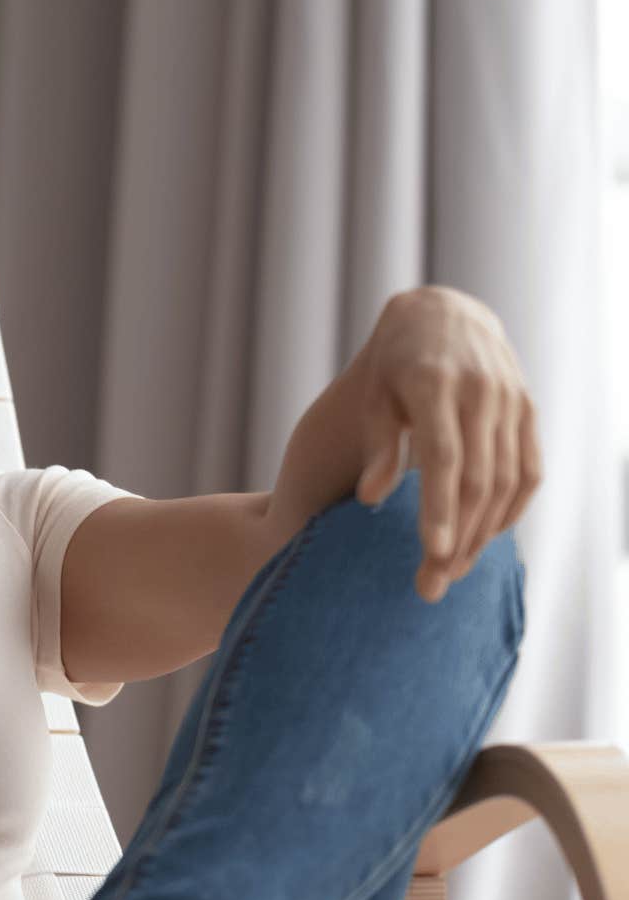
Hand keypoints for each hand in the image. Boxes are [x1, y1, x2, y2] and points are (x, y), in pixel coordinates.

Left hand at [351, 286, 541, 602]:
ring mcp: (511, 401)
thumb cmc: (393, 365)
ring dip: (483, 531)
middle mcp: (481, 392)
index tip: (430, 554)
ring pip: (507, 481)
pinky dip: (512, 507)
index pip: (442, 458)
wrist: (444, 315)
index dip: (438, 509)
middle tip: (433, 584)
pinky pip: (529, 468)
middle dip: (457, 537)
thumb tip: (371, 501)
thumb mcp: (373, 397)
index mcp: (434, 386)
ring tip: (453, 571)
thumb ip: (376, 446)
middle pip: (477, 480)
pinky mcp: (528, 409)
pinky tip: (488, 537)